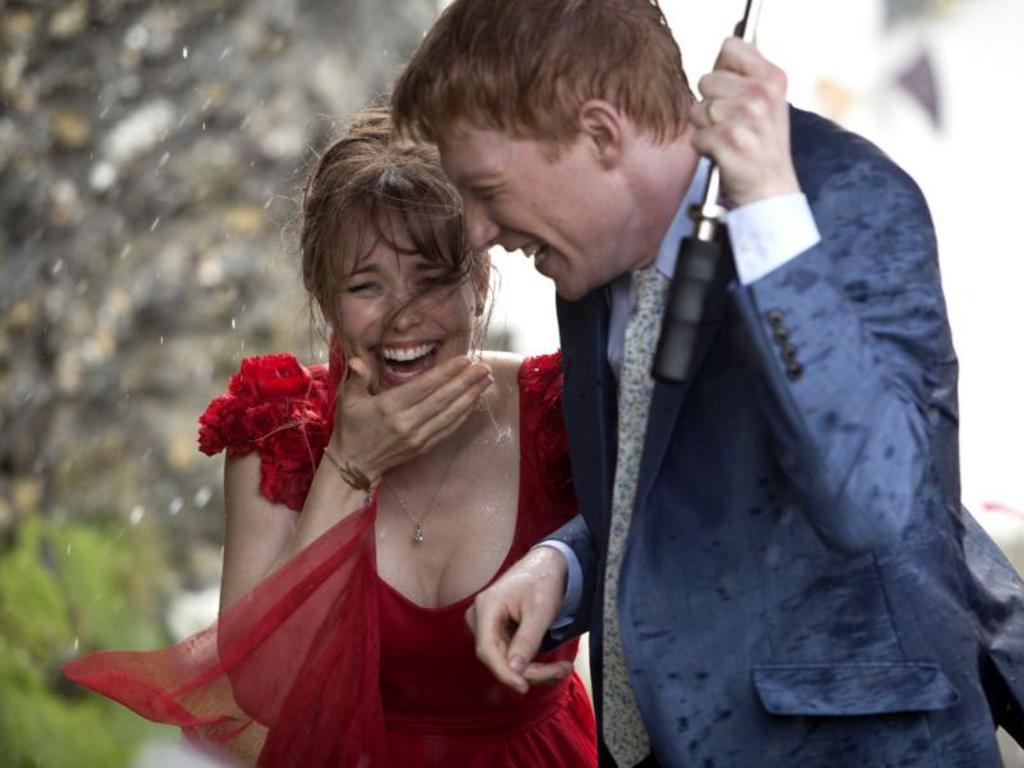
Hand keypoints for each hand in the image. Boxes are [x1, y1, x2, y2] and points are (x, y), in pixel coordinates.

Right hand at [331, 355, 492, 480]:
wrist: (354, 465)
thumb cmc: (351, 427)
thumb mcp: (347, 400)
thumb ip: (357, 378)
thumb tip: (358, 362)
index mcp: (389, 407)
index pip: (424, 386)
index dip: (446, 373)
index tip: (464, 360)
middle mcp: (406, 423)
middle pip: (442, 399)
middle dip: (466, 382)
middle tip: (484, 367)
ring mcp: (416, 437)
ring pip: (449, 415)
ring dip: (470, 397)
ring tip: (486, 381)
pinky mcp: (423, 447)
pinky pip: (447, 429)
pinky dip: (463, 415)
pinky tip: (474, 402)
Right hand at [466, 546, 572, 693]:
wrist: (546, 565)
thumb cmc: (543, 581)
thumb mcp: (540, 611)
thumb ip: (527, 641)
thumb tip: (514, 671)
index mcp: (486, 607)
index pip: (487, 650)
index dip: (504, 673)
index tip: (524, 688)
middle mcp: (480, 618)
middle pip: (498, 658)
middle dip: (529, 671)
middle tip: (562, 670)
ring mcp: (487, 625)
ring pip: (505, 660)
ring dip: (533, 670)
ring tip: (563, 668)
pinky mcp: (497, 631)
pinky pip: (510, 655)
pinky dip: (531, 663)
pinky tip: (552, 665)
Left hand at [689, 37, 799, 205]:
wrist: (771, 189)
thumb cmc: (761, 145)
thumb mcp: (767, 102)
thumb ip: (746, 74)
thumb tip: (723, 49)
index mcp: (772, 78)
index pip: (730, 47)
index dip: (722, 68)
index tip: (732, 90)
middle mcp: (762, 94)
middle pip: (706, 80)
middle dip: (711, 104)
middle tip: (732, 124)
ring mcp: (747, 117)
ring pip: (698, 110)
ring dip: (706, 128)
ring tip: (729, 140)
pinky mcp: (730, 141)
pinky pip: (696, 136)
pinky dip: (704, 148)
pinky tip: (724, 154)